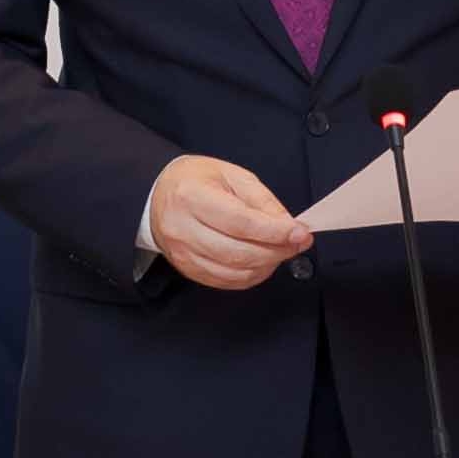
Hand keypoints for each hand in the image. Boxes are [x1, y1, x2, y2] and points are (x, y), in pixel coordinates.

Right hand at [145, 153, 312, 292]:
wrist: (158, 196)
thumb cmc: (195, 182)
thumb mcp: (232, 175)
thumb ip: (262, 200)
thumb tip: (288, 225)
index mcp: (193, 197)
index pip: (241, 222)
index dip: (275, 232)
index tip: (300, 233)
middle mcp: (183, 228)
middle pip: (238, 252)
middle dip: (276, 251)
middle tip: (297, 243)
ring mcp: (183, 253)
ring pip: (234, 272)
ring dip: (266, 266)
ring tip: (281, 251)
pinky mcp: (187, 269)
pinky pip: (226, 282)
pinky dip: (251, 276)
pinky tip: (262, 262)